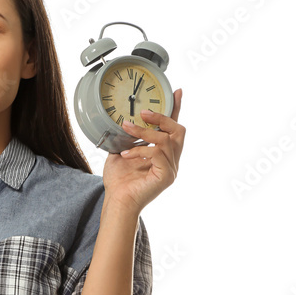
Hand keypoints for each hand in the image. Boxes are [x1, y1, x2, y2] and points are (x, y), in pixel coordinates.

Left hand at [102, 88, 184, 215]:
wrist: (117, 201)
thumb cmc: (119, 182)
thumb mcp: (120, 152)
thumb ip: (127, 138)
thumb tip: (122, 121)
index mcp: (164, 155)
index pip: (173, 129)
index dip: (176, 110)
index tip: (176, 92)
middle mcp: (172, 161)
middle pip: (178, 130)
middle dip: (162, 117)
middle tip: (143, 112)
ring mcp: (171, 169)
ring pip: (166, 139)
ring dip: (144, 132)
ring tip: (127, 129)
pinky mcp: (166, 176)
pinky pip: (158, 153)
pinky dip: (140, 150)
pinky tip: (126, 155)